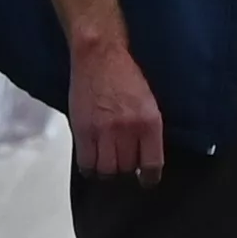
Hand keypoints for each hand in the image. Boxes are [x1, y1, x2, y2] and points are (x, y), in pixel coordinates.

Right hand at [70, 40, 165, 182]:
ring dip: (108, 171)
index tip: (147, 180)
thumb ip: (147, 130)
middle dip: (126, 171)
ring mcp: (104, 131)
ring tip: (108, 165)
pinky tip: (93, 163)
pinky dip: (89, 168)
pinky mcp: (83, 130)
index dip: (149, 178)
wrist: (100, 57)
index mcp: (150, 122)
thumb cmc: (126, 77)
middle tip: (123, 166)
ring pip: (106, 169)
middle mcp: (128, 129)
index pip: (153, 163)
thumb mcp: (149, 102)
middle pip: (127, 168)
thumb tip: (145, 156)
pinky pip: (85, 162)